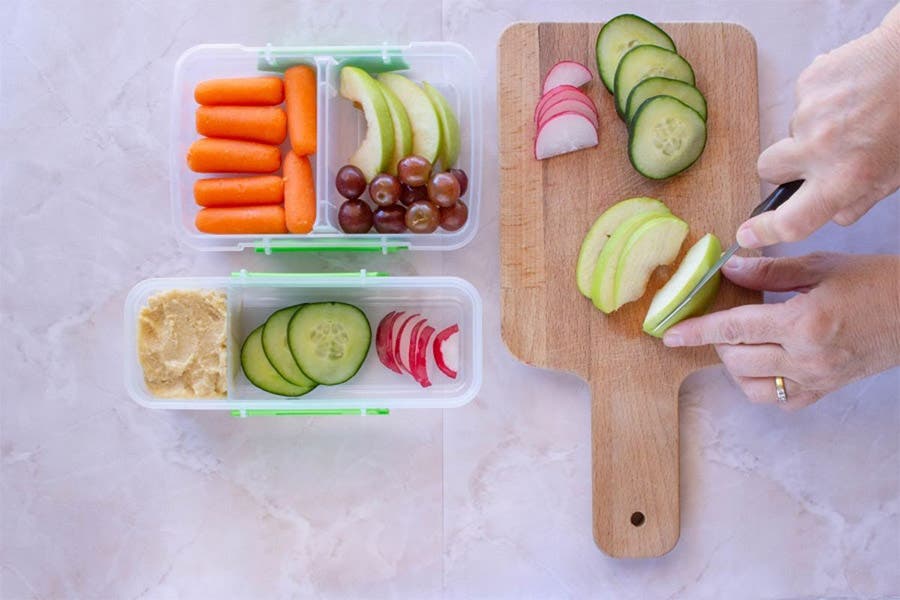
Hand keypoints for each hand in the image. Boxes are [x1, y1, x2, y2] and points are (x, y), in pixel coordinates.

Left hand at [662, 253, 899, 409]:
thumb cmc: (879, 284)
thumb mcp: (822, 266)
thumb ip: (769, 272)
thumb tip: (729, 270)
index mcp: (803, 323)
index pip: (733, 329)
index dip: (696, 331)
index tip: (669, 333)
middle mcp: (806, 358)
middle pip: (736, 360)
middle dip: (716, 342)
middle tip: (717, 322)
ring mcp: (816, 380)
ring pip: (752, 387)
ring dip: (735, 365)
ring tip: (739, 341)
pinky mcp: (826, 390)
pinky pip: (780, 400)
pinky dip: (762, 385)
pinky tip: (765, 363)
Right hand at [737, 5, 899, 247]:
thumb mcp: (896, 174)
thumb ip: (859, 199)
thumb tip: (833, 211)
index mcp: (844, 178)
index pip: (790, 220)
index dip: (764, 231)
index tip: (747, 234)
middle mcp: (819, 148)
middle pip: (768, 168)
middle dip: (783, 165)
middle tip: (812, 155)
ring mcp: (809, 113)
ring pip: (791, 131)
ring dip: (811, 128)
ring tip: (851, 113)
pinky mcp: (808, 82)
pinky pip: (803, 99)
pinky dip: (821, 99)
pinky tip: (851, 91)